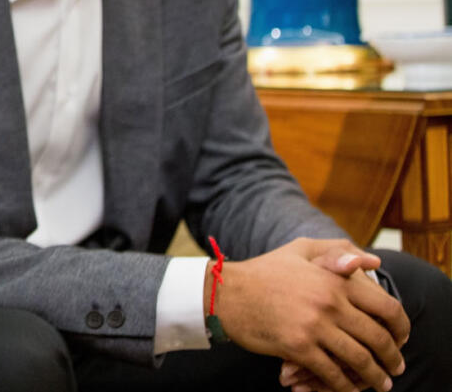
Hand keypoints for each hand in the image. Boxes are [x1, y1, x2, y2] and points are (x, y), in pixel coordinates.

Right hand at [276, 242, 407, 391]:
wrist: (226, 292)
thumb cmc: (264, 270)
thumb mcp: (300, 250)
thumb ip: (337, 251)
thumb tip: (374, 263)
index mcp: (335, 279)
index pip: (386, 307)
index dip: (401, 328)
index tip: (402, 338)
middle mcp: (329, 302)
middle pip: (377, 338)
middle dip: (392, 358)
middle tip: (395, 367)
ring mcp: (314, 326)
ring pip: (359, 360)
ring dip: (375, 377)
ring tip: (381, 384)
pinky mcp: (298, 348)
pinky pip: (332, 373)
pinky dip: (344, 386)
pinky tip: (349, 389)